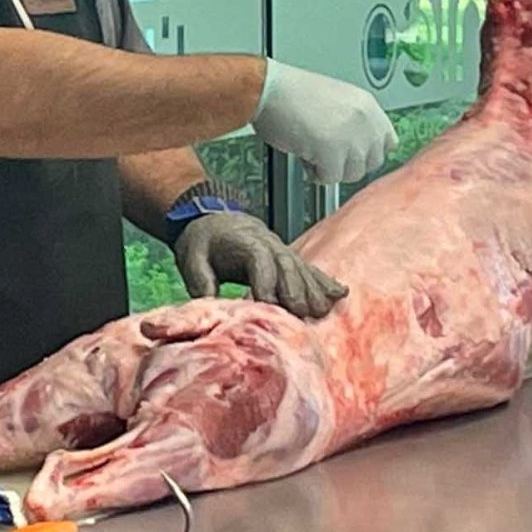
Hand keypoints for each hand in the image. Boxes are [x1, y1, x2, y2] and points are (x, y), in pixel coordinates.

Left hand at [174, 211, 347, 319]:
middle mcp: (268, 244)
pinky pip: (309, 268)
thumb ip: (200, 279)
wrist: (213, 218)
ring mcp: (281, 250)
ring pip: (301, 267)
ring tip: (323, 310)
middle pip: (286, 264)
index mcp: (244, 242)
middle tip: (302, 313)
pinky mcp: (288, 258)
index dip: (265, 281)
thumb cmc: (203, 240)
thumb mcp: (191, 257)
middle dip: (295, 288)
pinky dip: (324, 281)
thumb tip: (209, 304)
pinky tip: (340, 293)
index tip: (267, 305)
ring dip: (314, 288)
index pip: (258, 260)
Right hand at [249, 59, 397, 184]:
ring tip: (313, 151)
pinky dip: (316, 173)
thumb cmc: (292, 93)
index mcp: (367, 105)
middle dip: (350, 163)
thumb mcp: (336, 99)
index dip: (369, 151)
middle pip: (373, 162)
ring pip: (353, 173)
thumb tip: (358, 146)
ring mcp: (351, 138)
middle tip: (329, 154)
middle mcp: (365, 121)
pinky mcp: (332, 152)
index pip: (388, 141)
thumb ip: (355, 122)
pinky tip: (305, 155)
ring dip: (332, 168)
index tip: (354, 153)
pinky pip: (330, 177)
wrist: (269, 89)